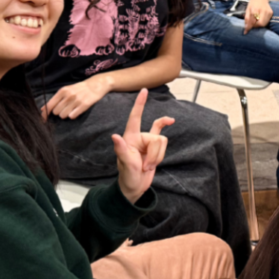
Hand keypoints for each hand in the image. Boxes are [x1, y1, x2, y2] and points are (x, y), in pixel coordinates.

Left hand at [42, 74, 113, 119]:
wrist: (95, 85)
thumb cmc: (79, 89)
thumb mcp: (66, 90)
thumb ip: (55, 99)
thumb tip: (42, 109)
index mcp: (63, 91)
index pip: (50, 105)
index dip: (45, 114)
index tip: (43, 120)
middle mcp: (69, 95)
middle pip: (56, 112)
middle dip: (59, 112)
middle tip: (65, 108)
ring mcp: (76, 100)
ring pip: (63, 115)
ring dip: (66, 115)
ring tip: (71, 109)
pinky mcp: (84, 105)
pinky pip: (72, 116)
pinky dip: (73, 115)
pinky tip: (76, 111)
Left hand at [113, 88, 173, 204]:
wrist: (134, 187)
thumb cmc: (127, 176)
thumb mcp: (125, 164)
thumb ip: (121, 150)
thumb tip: (115, 136)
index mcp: (130, 137)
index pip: (135, 117)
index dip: (140, 103)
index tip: (144, 90)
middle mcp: (139, 137)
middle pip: (156, 137)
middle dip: (154, 154)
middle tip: (145, 167)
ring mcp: (148, 143)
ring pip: (162, 142)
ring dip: (157, 157)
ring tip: (147, 167)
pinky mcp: (155, 149)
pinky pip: (164, 142)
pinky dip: (161, 154)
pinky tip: (153, 163)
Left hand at [244, 0, 272, 33]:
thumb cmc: (252, 4)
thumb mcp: (247, 10)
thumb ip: (246, 20)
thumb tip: (246, 30)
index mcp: (255, 9)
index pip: (253, 22)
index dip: (250, 27)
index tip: (246, 30)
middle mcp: (263, 10)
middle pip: (261, 24)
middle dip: (255, 26)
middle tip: (252, 25)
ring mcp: (268, 12)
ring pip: (264, 24)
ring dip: (259, 25)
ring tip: (255, 22)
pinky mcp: (271, 13)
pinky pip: (267, 21)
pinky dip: (263, 22)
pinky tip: (260, 19)